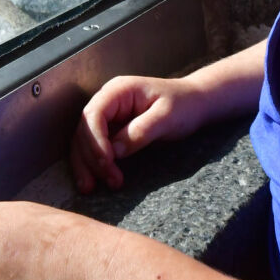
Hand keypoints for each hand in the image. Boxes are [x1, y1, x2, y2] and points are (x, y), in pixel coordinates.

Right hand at [71, 75, 205, 191]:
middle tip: (109, 181)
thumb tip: (115, 151)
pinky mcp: (111, 130)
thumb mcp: (167, 117)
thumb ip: (141, 131)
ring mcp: (108, 116)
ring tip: (92, 188)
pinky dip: (92, 165)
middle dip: (90, 158)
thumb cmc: (184, 105)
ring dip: (86, 165)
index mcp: (118, 91)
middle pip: (84, 130)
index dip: (95, 140)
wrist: (195, 103)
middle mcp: (107, 101)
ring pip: (84, 141)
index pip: (94, 115)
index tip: (107, 162)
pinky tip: (95, 182)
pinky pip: (94, 148)